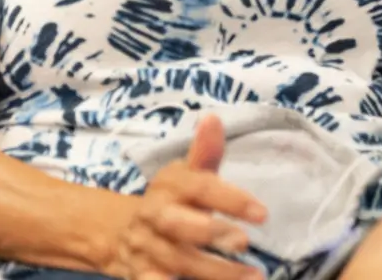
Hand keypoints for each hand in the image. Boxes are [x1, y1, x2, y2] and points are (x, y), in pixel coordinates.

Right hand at [105, 115, 267, 279]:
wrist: (118, 232)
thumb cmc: (170, 200)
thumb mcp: (185, 175)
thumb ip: (204, 153)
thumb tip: (213, 117)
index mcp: (171, 186)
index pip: (200, 188)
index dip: (231, 199)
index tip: (263, 214)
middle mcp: (155, 215)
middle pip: (178, 224)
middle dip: (210, 233)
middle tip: (244, 243)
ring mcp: (147, 247)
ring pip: (178, 261)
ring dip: (215, 272)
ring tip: (253, 277)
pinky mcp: (141, 275)